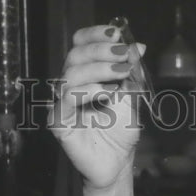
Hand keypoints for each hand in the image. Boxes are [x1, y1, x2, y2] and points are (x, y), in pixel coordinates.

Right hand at [49, 24, 148, 191]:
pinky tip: (106, 92)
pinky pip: (67, 98)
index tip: (118, 33)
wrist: (118, 163)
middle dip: (102, 51)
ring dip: (98, 68)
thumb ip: (131, 72)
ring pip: (70, 73)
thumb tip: (137, 45)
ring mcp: (62, 102)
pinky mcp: (58, 120)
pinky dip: (88, 91)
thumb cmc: (121, 131)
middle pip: (75, 54)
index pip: (81, 43)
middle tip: (125, 54)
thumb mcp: (131, 96)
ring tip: (121, 73)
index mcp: (85, 73)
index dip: (96, 34)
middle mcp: (70, 83)